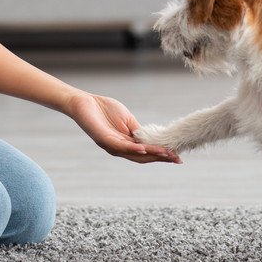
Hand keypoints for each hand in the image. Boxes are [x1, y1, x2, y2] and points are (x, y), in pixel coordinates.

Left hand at [65, 92, 180, 163]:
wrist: (84, 102)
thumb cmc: (104, 110)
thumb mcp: (127, 120)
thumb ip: (138, 131)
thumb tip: (153, 139)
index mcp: (125, 143)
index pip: (146, 152)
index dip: (161, 155)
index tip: (177, 157)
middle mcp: (119, 148)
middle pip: (142, 157)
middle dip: (160, 158)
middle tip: (176, 159)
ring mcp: (111, 145)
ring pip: (134, 153)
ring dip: (150, 154)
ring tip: (165, 154)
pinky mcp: (103, 139)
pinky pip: (120, 146)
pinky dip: (133, 148)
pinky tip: (143, 148)